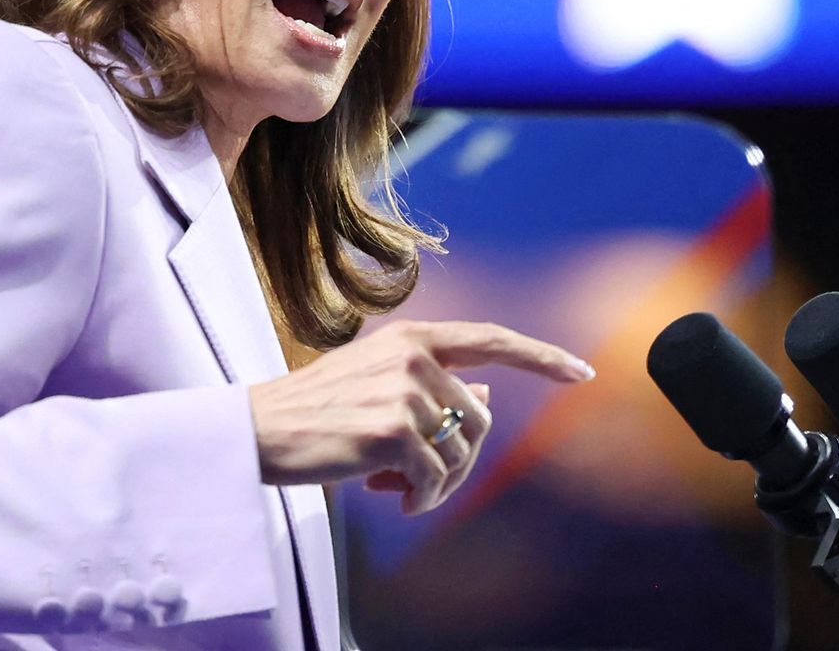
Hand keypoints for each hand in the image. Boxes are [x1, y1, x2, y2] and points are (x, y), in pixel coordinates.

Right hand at [247, 319, 593, 514]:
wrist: (256, 430)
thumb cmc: (316, 410)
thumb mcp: (376, 382)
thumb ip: (432, 385)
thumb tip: (488, 400)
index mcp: (412, 338)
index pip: (492, 340)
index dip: (541, 357)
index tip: (582, 372)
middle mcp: (413, 357)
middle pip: (480, 420)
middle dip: (460, 460)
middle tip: (419, 481)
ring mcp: (404, 392)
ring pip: (461, 454)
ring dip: (437, 484)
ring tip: (398, 488)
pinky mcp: (392, 431)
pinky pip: (436, 479)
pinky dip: (422, 499)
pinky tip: (393, 498)